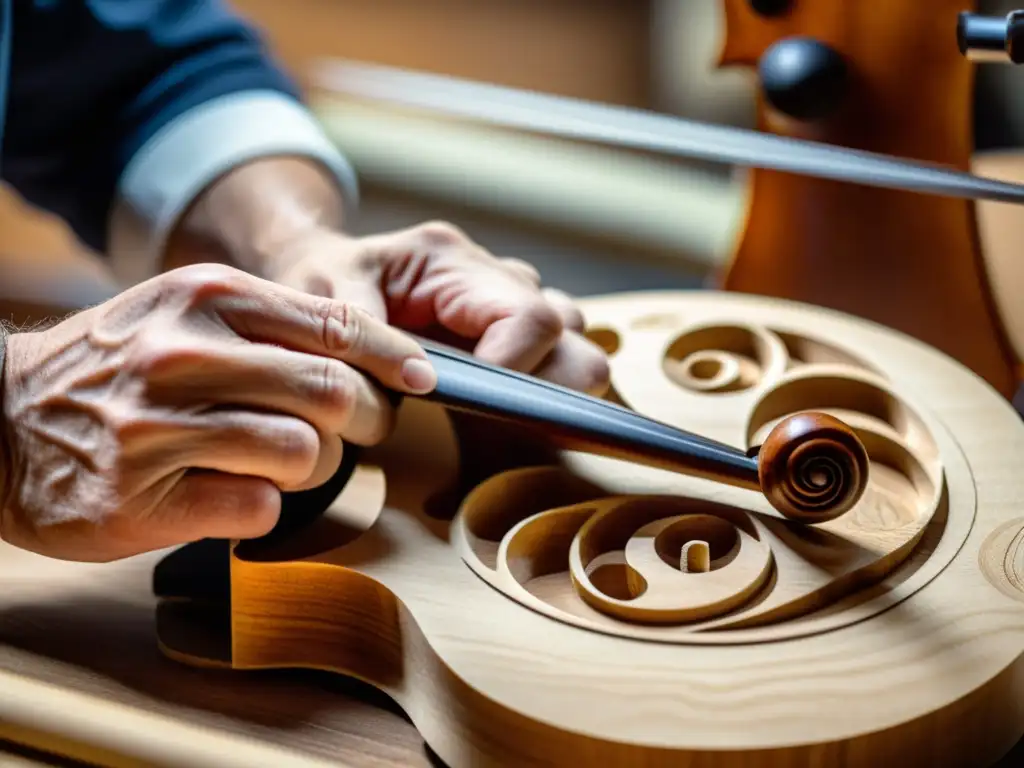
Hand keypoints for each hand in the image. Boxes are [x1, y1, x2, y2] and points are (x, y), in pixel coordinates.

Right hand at [0, 264, 435, 561]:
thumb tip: (373, 351)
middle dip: (367, 419)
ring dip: (314, 465)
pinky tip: (232, 492)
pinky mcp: (144, 498)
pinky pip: (261, 507)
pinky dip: (265, 505)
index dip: (392, 356)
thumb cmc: (112, 366)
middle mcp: (183, 354)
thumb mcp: (182, 311)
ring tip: (281, 461)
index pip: (334, 323)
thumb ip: (271, 322)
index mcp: (204, 296)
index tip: (423, 376)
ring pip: (304, 452)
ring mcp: (159, 428)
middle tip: (359, 430)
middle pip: (333, 393)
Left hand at [263, 221, 610, 395]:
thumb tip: (413, 380)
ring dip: (547, 384)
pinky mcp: (510, 328)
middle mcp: (493, 275)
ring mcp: (509, 300)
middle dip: (548, 383)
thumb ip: (358, 331)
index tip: (481, 401)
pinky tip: (498, 406)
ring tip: (495, 410)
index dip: (518, 367)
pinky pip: (556, 356)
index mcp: (450, 260)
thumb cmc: (321, 279)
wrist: (321, 268)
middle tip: (497, 414)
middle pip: (571, 334)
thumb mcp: (321, 293)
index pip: (527, 316)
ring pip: (575, 344)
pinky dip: (539, 388)